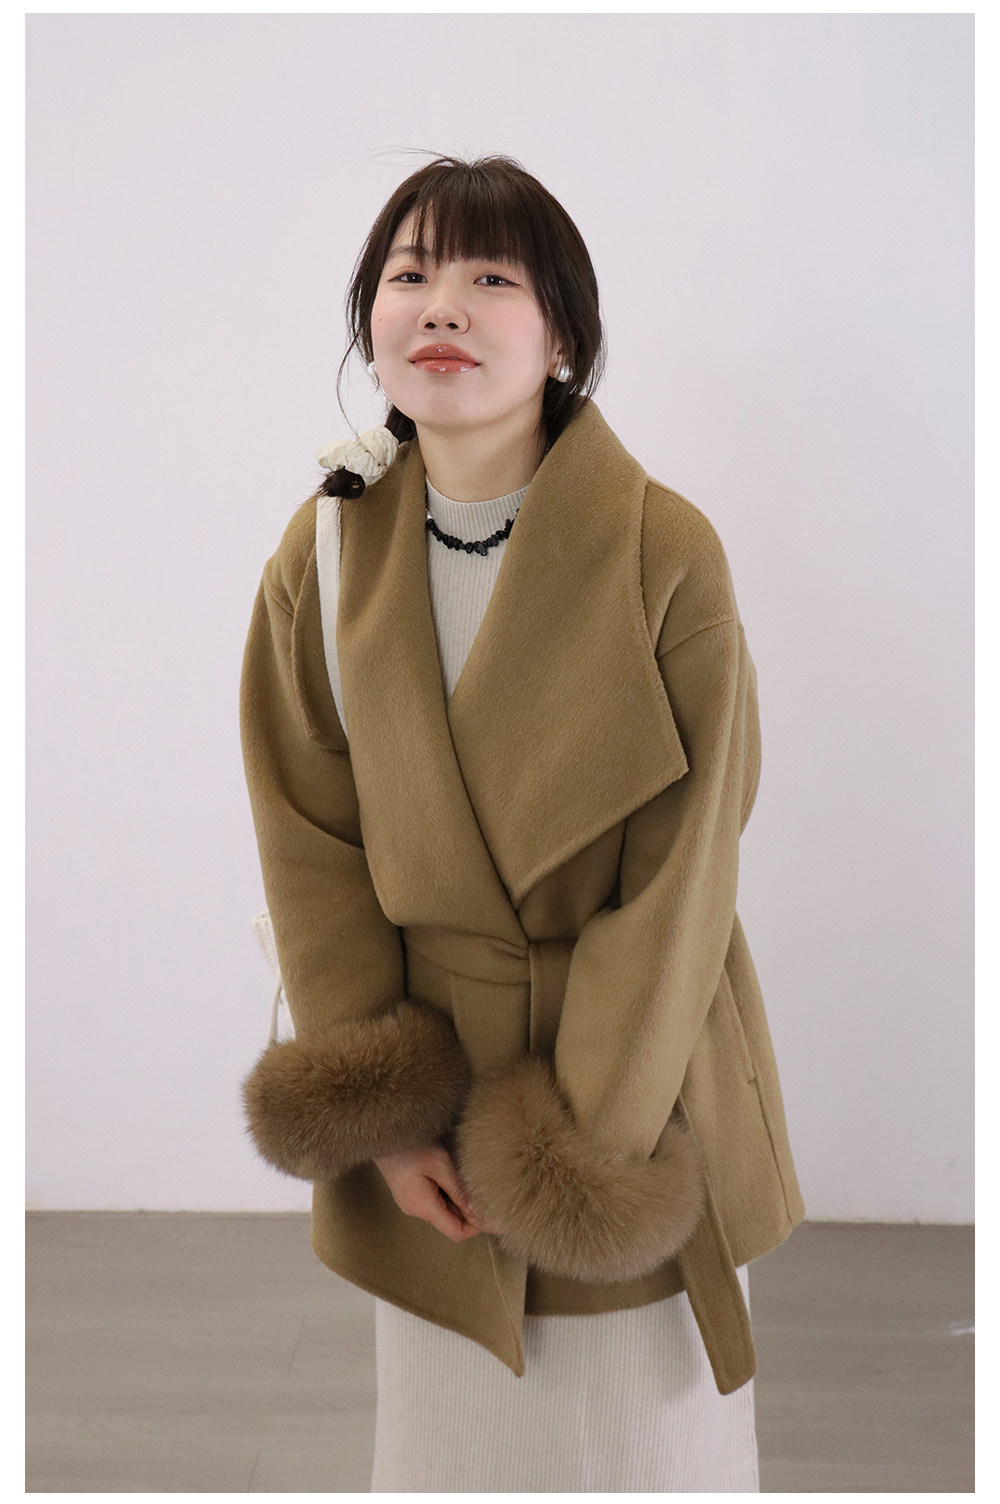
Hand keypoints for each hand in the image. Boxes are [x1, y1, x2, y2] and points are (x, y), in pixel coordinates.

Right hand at [374, 1143, 491, 1242]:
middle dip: (472, 1214)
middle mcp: (415, 1210)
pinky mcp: (410, 1193)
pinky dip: (449, 1196)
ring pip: (444, 1212)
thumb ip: (460, 1191)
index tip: (496, 1215)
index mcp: (423, 1207)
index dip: (479, 1227)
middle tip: (490, 1196)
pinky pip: (434, 1202)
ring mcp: (411, 1202)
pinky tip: (456, 1178)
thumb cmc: (411, 1145)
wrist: (383, 1134)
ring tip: (473, 1183)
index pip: (457, 1232)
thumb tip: (480, 1213)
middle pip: (451, 1223)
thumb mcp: (440, 1165)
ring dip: (460, 1203)